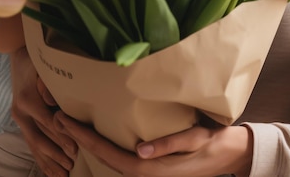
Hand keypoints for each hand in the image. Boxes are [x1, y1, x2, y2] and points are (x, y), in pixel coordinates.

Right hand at [10, 46, 77, 175]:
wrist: (18, 53)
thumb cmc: (36, 58)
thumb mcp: (43, 66)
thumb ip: (49, 84)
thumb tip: (56, 102)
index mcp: (28, 99)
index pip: (47, 123)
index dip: (61, 137)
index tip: (75, 149)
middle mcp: (21, 111)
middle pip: (39, 139)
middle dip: (55, 154)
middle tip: (70, 167)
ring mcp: (19, 116)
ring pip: (33, 144)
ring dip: (47, 160)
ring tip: (61, 174)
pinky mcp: (21, 119)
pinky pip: (30, 141)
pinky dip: (39, 156)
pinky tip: (47, 168)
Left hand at [54, 111, 252, 176]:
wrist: (231, 155)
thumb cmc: (214, 143)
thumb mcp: (196, 139)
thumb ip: (169, 144)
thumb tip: (139, 150)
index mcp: (151, 168)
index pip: (109, 153)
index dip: (84, 137)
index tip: (64, 121)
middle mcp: (145, 172)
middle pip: (103, 158)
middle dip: (79, 139)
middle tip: (58, 119)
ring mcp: (148, 171)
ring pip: (110, 159)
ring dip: (89, 143)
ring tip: (72, 125)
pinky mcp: (152, 166)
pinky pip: (121, 158)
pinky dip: (105, 147)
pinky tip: (99, 136)